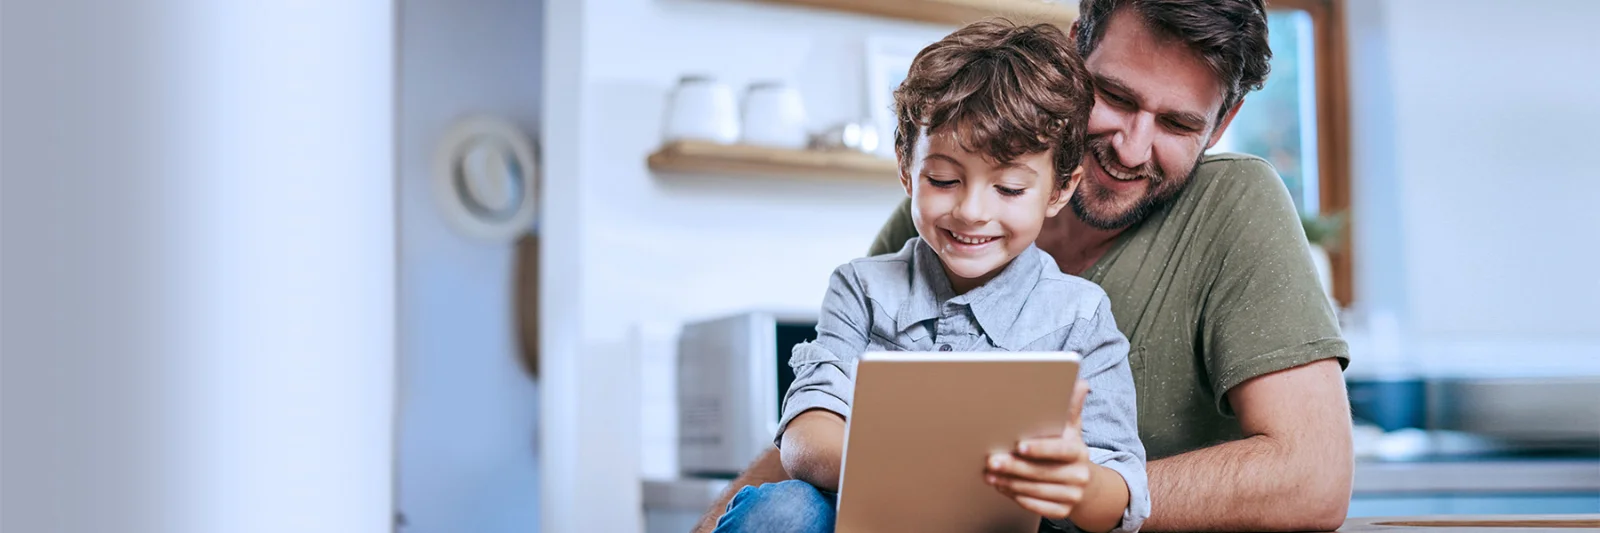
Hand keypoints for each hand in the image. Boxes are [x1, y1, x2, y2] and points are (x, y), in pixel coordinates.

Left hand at [984, 379, 1092, 519]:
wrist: (1085, 484)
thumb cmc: (1069, 450)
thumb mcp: (1071, 428)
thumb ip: (1071, 407)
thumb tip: (1081, 383)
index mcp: (1080, 451)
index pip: (1060, 451)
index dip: (1040, 448)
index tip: (1019, 445)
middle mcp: (1080, 475)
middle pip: (1041, 472)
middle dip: (1013, 466)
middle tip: (991, 460)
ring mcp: (1073, 495)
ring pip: (1035, 490)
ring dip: (1009, 483)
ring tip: (990, 474)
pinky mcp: (1063, 511)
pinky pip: (1037, 507)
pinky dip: (1017, 497)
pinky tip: (1002, 488)